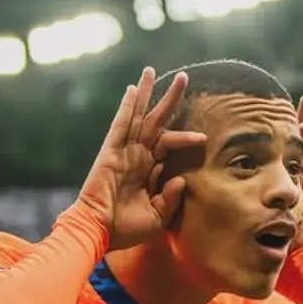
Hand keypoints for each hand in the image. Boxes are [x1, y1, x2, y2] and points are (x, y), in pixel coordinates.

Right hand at [78, 67, 206, 250]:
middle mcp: (137, 156)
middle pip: (157, 121)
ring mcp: (124, 151)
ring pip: (138, 116)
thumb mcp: (157, 217)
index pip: (170, 145)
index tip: (203, 139)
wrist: (99, 233)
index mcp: (149, 170)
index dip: (186, 138)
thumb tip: (181, 179)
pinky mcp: (111, 152)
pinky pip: (120, 125)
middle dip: (170, 99)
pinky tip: (133, 89)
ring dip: (146, 93)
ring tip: (152, 70)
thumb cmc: (126, 229)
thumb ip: (170, 199)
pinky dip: (127, 107)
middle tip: (184, 77)